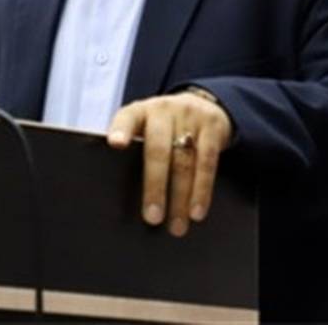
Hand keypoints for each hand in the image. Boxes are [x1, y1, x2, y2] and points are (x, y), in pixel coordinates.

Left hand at [107, 90, 232, 236]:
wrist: (201, 103)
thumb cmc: (163, 126)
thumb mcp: (146, 126)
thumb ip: (134, 150)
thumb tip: (122, 196)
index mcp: (140, 111)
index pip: (127, 117)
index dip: (121, 130)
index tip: (115, 144)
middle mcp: (163, 111)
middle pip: (158, 149)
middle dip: (155, 185)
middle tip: (153, 217)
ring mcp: (189, 117)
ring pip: (184, 161)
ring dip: (180, 198)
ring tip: (176, 225)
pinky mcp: (212, 128)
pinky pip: (207, 163)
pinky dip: (202, 190)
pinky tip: (196, 211)